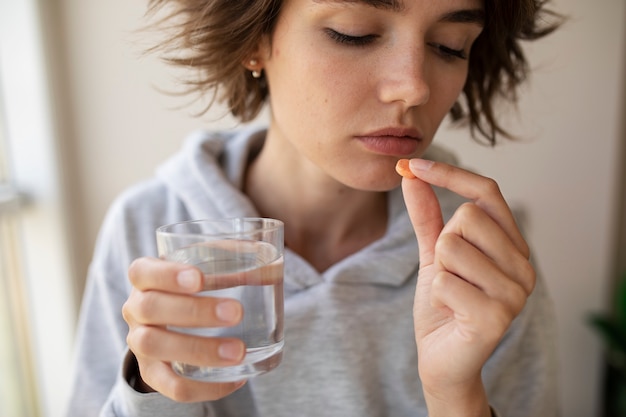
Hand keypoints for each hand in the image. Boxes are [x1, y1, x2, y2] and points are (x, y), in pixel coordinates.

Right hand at [122, 257, 246, 401]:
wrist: (167, 322)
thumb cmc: (194, 284)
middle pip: (151, 308)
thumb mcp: (207, 264)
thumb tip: (272, 263)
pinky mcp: (153, 373)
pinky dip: (206, 387)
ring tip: (239, 351)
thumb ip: (234, 257)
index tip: (199, 279)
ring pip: (156, 347)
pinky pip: (173, 387)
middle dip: (194, 311)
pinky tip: (238, 379)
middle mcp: (135, 308)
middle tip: (236, 312)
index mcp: (145, 277)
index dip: (167, 274)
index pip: (142, 271)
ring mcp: (140, 343)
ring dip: (200, 350)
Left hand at [400, 159, 534, 416]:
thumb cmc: (443, 304)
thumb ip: (427, 216)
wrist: (441, 358)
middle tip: (449, 273)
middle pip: (467, 216)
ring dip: (439, 271)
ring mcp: (515, 292)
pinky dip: (436, 295)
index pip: (487, 191)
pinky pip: (443, 280)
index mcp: (513, 245)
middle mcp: (524, 265)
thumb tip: (411, 174)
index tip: (412, 165)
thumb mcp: (433, 254)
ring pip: (452, 246)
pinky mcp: (496, 317)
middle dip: (443, 243)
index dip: (449, 174)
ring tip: (451, 294)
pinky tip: (451, 312)